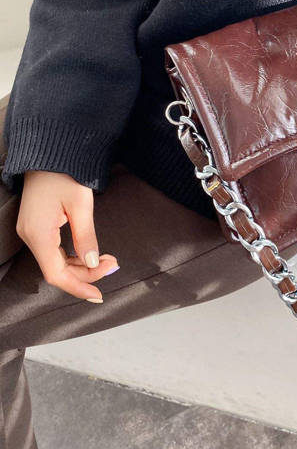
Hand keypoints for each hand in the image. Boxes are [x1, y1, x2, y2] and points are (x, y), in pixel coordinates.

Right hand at [16, 171, 118, 301]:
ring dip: (81, 265)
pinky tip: (90, 254)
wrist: (51, 153)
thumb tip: (93, 263)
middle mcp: (30, 236)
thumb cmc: (65, 175)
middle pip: (56, 269)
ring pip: (55, 261)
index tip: (98, 294)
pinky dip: (72, 255)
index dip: (77, 286)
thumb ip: (86, 237)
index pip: (56, 273)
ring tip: (108, 259)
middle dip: (85, 273)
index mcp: (38, 234)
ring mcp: (31, 231)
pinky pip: (53, 250)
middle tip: (113, 265)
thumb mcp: (81, 206)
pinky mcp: (37, 226)